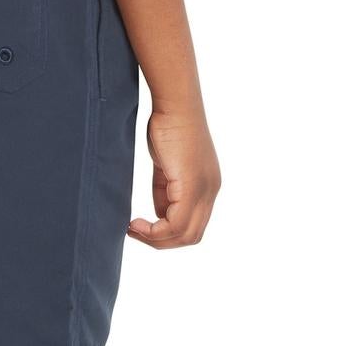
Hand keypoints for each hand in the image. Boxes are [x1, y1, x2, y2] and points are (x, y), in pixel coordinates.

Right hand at [129, 106, 220, 248]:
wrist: (175, 104)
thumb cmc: (168, 125)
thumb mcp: (167, 164)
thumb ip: (166, 190)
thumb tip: (159, 213)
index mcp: (207, 186)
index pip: (193, 225)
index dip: (168, 233)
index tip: (143, 226)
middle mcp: (211, 191)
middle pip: (191, 236)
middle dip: (161, 241)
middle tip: (135, 232)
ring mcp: (204, 190)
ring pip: (185, 235)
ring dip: (156, 239)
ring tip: (133, 229)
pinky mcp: (192, 186)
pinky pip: (176, 224)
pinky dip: (154, 230)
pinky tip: (136, 222)